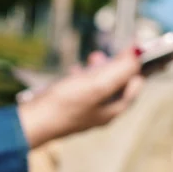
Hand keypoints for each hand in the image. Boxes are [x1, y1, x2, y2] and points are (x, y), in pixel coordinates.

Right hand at [18, 49, 142, 147]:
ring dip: (101, 69)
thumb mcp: (97, 84)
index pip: (135, 86)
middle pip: (119, 86)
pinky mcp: (71, 108)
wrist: (32, 122)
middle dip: (119, 66)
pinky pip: (83, 90)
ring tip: (94, 57)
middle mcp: (102, 113)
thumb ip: (121, 70)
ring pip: (101, 87)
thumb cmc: (65, 105)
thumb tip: (140, 54)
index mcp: (113, 110)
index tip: (138, 49)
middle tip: (115, 51)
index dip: (138, 67)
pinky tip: (75, 70)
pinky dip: (84, 77)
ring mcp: (86, 112)